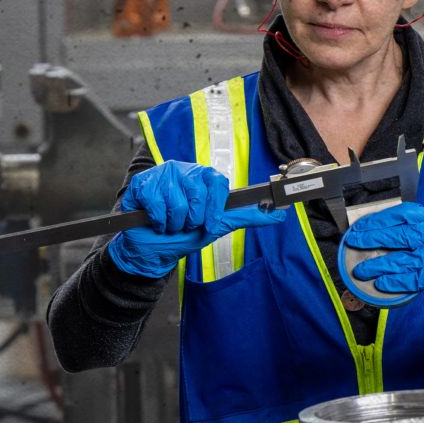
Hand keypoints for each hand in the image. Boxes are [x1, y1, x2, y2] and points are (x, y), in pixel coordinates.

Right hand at [106, 161, 285, 277]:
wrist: (153, 251)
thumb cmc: (185, 235)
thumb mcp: (218, 226)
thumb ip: (247, 217)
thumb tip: (280, 214)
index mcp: (204, 177)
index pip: (216, 183)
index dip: (213, 208)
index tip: (209, 224)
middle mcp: (184, 171)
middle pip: (197, 194)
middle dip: (192, 220)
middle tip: (185, 224)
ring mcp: (162, 174)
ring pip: (176, 201)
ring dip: (173, 223)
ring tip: (169, 223)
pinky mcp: (143, 182)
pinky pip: (156, 202)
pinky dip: (157, 220)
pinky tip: (155, 221)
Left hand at [341, 202, 423, 323]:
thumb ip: (423, 228)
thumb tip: (392, 228)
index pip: (402, 214)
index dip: (380, 218)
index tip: (364, 223)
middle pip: (395, 235)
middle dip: (371, 238)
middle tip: (353, 241)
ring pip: (395, 260)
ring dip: (374, 265)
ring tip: (359, 269)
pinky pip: (405, 280)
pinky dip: (390, 282)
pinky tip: (378, 283)